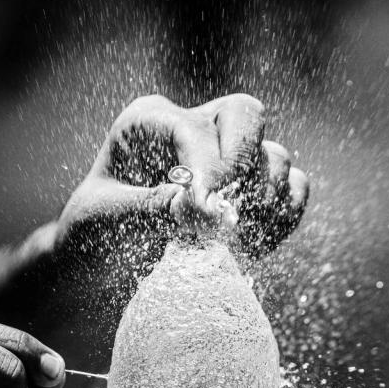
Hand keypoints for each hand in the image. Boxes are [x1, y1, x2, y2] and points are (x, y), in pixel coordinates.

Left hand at [55, 93, 308, 266]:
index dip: (208, 168)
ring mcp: (229, 159)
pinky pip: (294, 190)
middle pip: (247, 116)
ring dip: (266, 202)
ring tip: (236, 240)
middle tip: (230, 214)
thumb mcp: (105, 221)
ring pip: (276, 157)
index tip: (205, 213)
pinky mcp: (251, 192)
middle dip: (246, 165)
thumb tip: (207, 207)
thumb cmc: (94, 238)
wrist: (103, 271)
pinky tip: (256, 246)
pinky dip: (286, 216)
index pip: (193, 127)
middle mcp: (194, 129)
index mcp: (149, 122)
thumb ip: (151, 208)